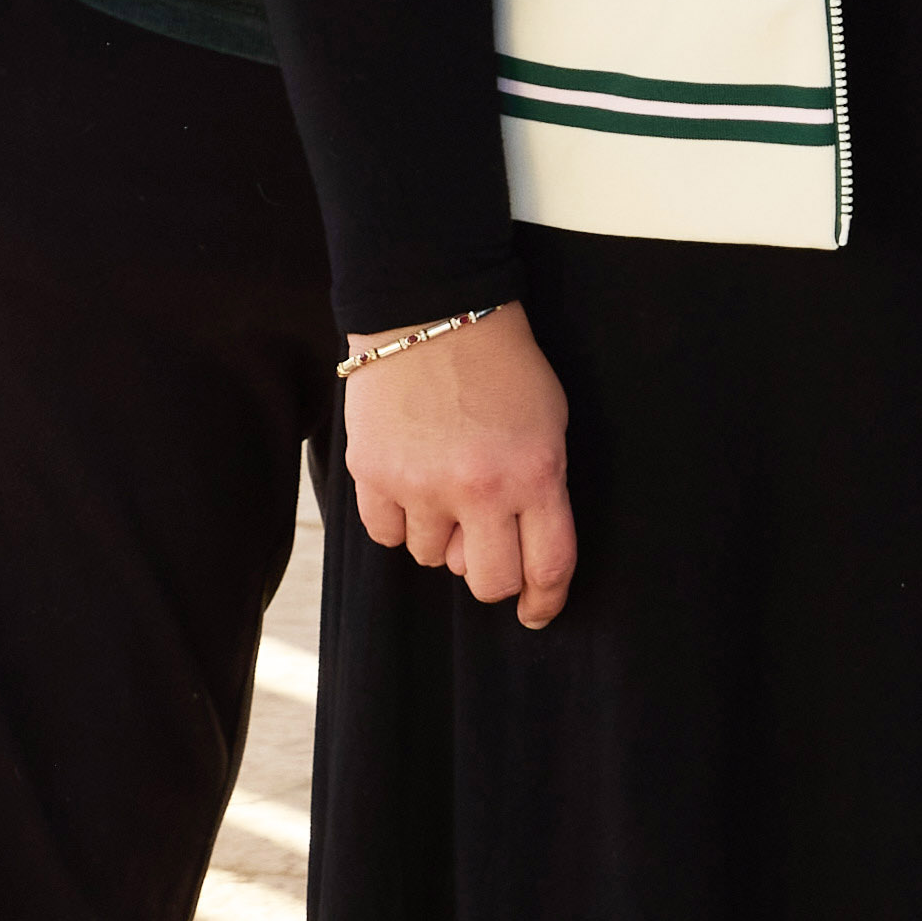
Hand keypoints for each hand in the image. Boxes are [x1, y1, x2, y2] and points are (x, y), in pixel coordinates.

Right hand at [347, 301, 577, 626]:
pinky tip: (408, 481)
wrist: (430, 309)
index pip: (547, 567)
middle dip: (489, 571)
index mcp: (535, 474)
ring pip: (430, 558)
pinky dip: (398, 519)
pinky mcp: (373, 473)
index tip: (537, 611)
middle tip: (484, 542)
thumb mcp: (548, 423)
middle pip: (486, 582)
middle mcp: (479, 488)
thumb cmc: (500, 365)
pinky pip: (386, 535)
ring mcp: (420, 483)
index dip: (545, 601)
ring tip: (442, 482)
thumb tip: (521, 554)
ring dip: (440, 533)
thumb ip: (540, 489)